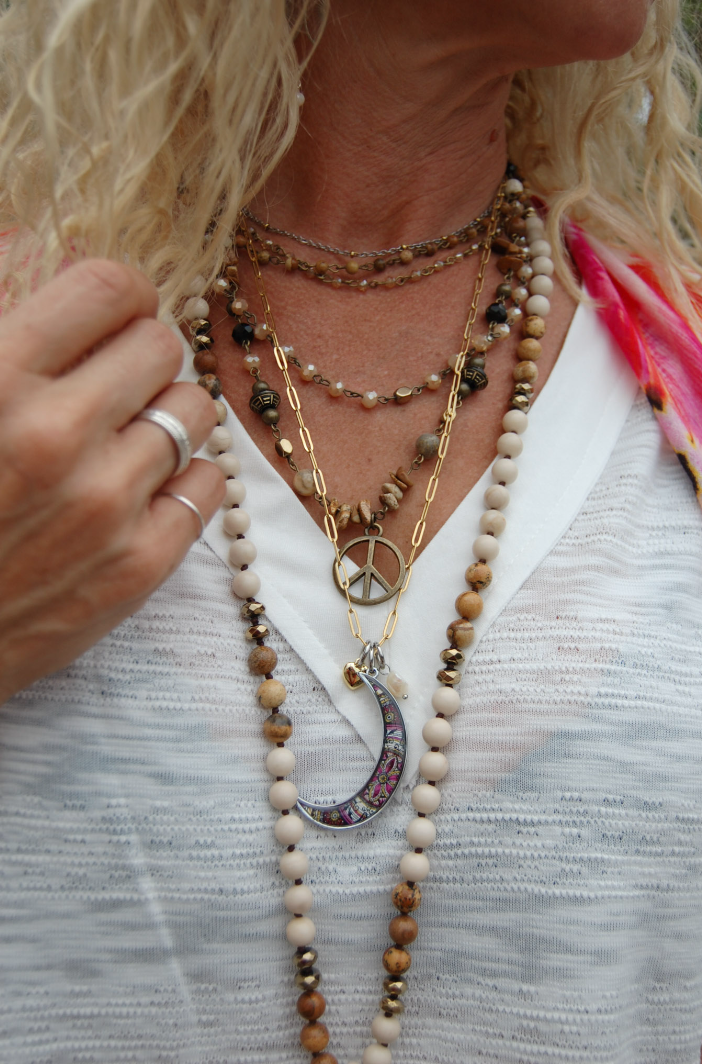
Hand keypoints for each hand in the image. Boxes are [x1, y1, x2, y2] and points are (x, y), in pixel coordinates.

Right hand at [0, 259, 225, 702]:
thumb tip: (35, 245)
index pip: (107, 288)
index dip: (117, 290)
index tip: (113, 308)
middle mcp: (58, 436)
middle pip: (161, 344)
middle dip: (140, 350)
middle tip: (117, 374)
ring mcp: (107, 506)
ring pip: (194, 410)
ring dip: (166, 411)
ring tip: (128, 432)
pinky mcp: (138, 567)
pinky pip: (210, 484)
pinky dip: (187, 474)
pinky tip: (150, 482)